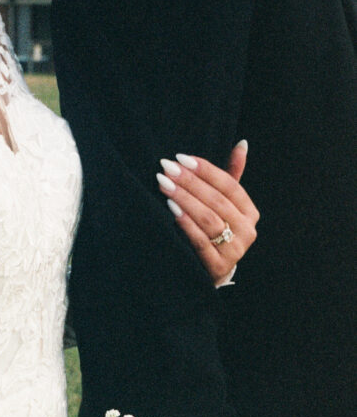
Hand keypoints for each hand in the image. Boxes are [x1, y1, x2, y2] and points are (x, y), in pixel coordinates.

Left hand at [156, 141, 258, 284]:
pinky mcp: (218, 266)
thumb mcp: (225, 205)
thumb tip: (242, 143)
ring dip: (185, 200)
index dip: (206, 170)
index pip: (229, 185)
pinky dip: (186, 225)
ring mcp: (235, 250)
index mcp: (250, 212)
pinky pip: (200, 241)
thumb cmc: (215, 232)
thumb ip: (231, 176)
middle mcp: (247, 230)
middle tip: (167, 169)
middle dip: (189, 182)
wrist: (211, 273)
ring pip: (209, 219)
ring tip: (165, 186)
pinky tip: (172, 211)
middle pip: (217, 201)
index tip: (181, 158)